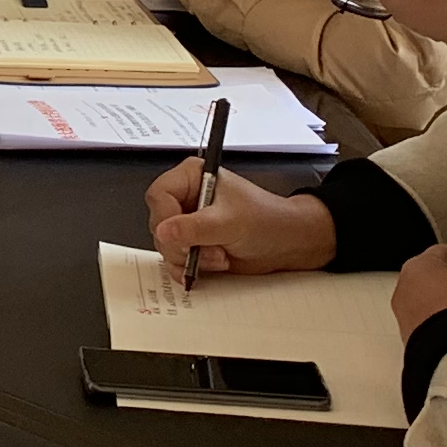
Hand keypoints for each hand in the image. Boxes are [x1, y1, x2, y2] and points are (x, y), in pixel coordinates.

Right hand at [142, 160, 335, 280]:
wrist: (287, 244)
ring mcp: (188, 223)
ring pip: (165, 245)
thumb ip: (195, 227)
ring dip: (189, 258)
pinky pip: (174, 259)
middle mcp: (186, 199)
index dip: (165, 217)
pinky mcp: (192, 244)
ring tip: (219, 257)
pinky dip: (188, 268)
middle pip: (159, 223)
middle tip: (208, 249)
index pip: (159, 195)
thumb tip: (164, 231)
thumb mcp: (231, 222)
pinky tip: (210, 267)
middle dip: (182, 244)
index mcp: (192, 178)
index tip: (180, 235)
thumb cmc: (267, 220)